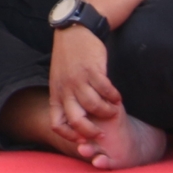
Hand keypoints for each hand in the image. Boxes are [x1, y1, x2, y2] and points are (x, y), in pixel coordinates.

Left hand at [47, 24, 119, 145]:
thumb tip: (76, 124)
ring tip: (113, 111)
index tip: (83, 139)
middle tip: (102, 134)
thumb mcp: (59, 82)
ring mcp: (78, 79)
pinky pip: (105, 89)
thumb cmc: (68, 61)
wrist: (72, 33)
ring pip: (94, 105)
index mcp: (56, 95)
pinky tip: (117, 97)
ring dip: (107, 112)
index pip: (56, 124)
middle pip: (76, 120)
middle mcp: (65, 90)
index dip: (69, 136)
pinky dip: (113, 97)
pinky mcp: (91, 70)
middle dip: (91, 132)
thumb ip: (66, 99)